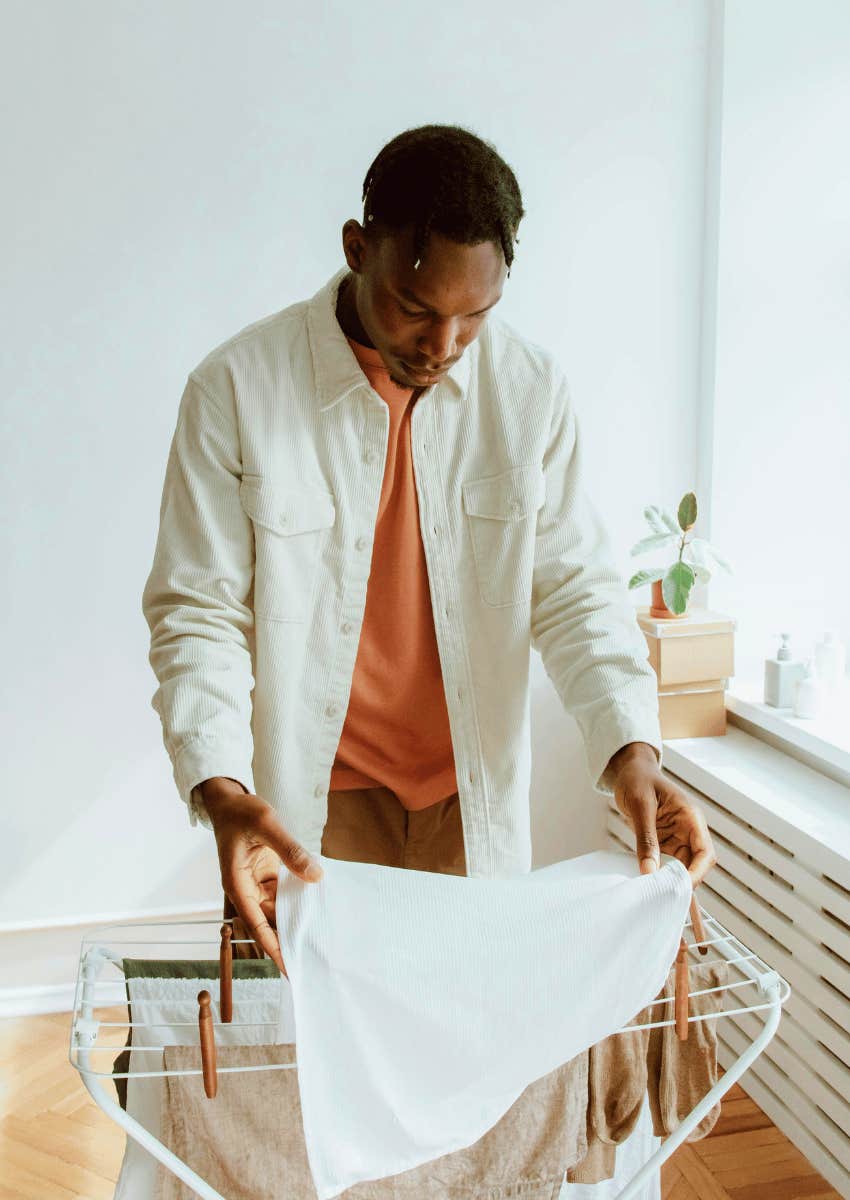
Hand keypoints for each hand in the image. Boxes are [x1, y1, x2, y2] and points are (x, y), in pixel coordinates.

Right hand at [201, 779, 323, 975]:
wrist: (229, 800)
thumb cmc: (241, 812)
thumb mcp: (266, 825)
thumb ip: (290, 850)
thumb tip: (315, 875)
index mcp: (236, 883)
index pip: (256, 923)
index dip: (272, 946)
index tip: (288, 967)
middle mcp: (244, 888)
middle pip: (267, 922)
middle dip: (286, 939)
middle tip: (310, 959)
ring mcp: (255, 883)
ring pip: (276, 910)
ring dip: (293, 921)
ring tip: (316, 938)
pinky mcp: (265, 875)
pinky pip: (281, 894)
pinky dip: (296, 900)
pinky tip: (314, 906)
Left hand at [606, 742, 716, 886]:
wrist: (629, 771)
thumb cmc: (638, 779)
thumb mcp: (641, 806)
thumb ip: (646, 838)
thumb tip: (649, 871)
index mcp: (691, 818)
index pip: (704, 853)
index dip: (696, 874)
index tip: (679, 889)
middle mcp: (688, 831)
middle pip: (694, 866)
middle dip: (681, 883)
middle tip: (663, 900)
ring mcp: (676, 838)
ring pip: (679, 869)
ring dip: (669, 883)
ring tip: (657, 900)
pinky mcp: (663, 843)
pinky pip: (665, 865)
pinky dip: (659, 877)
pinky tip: (652, 890)